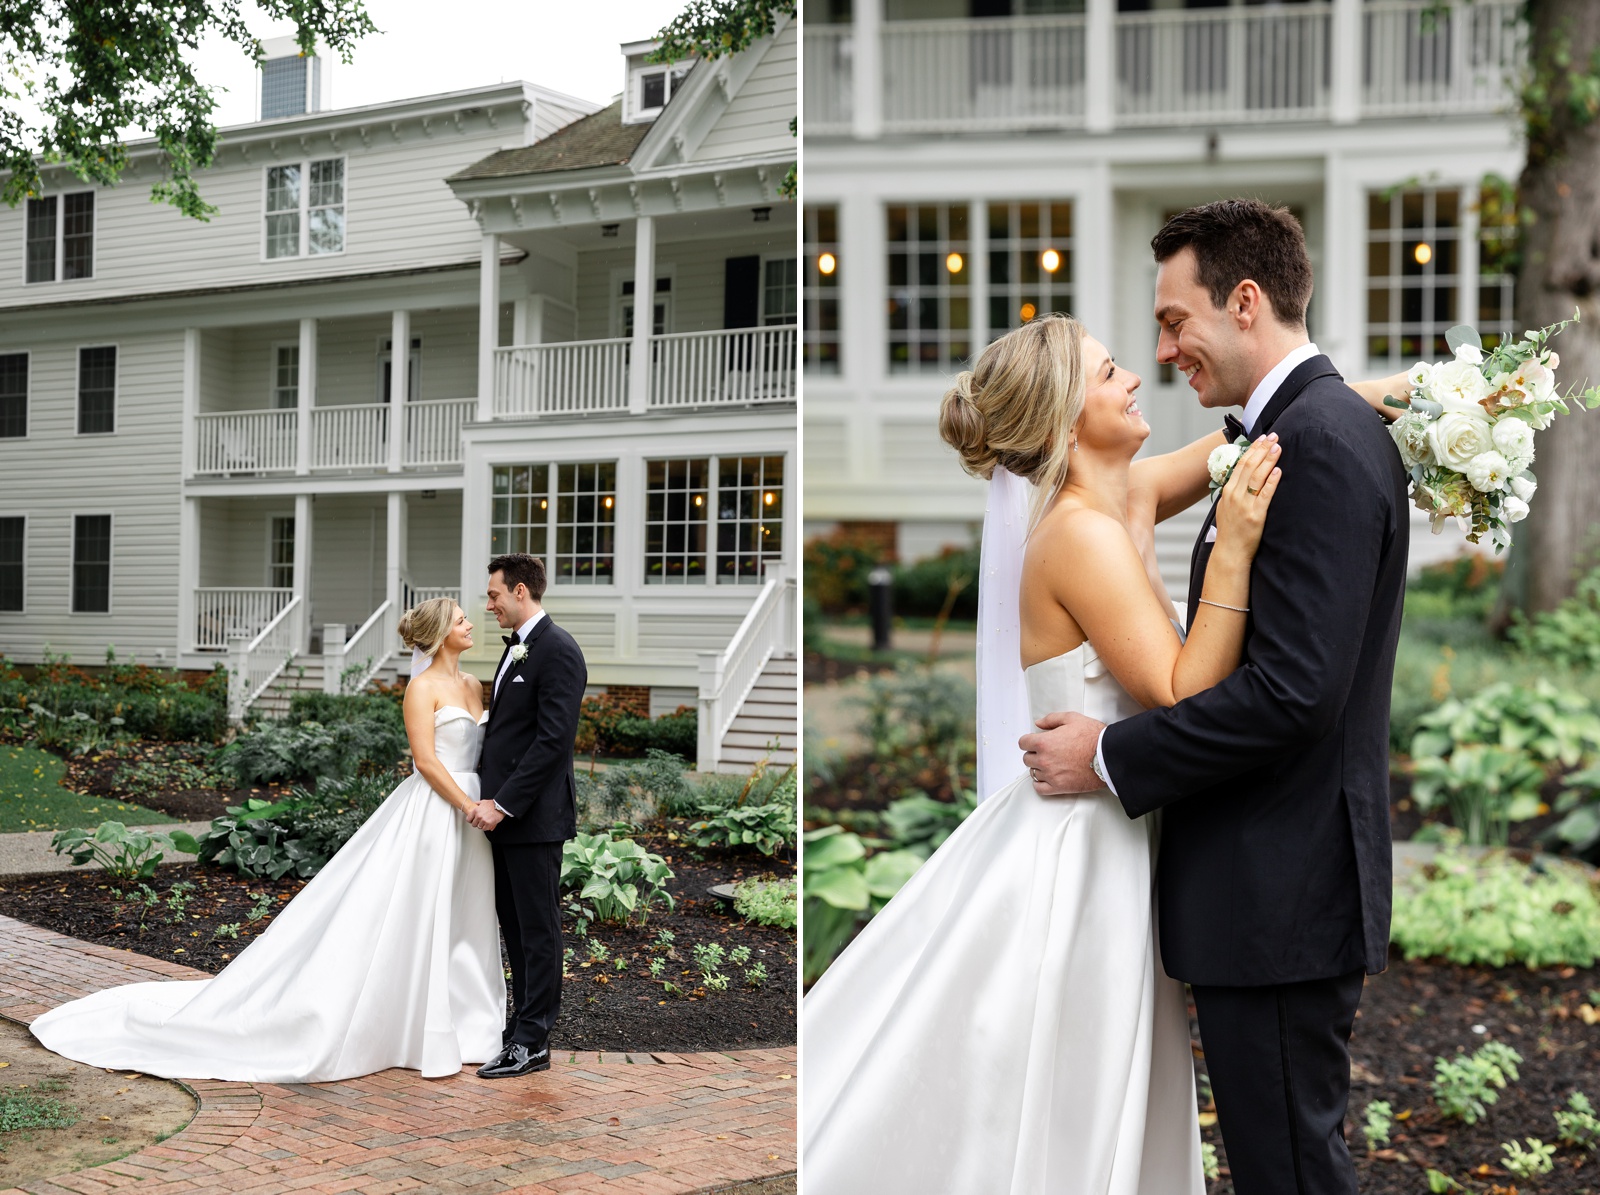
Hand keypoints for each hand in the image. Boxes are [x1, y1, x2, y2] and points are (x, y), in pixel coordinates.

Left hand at [466, 800, 504, 830]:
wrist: (500, 807)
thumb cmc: (493, 804)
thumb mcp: (483, 802)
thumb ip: (477, 803)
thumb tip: (473, 804)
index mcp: (476, 810)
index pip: (468, 819)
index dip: (471, 820)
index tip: (472, 820)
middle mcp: (478, 816)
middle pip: (473, 824)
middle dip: (476, 823)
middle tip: (480, 821)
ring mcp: (483, 820)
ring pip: (479, 827)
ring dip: (481, 825)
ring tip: (485, 822)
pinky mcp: (488, 824)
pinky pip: (484, 829)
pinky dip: (486, 827)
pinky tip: (488, 824)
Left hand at [1018, 711, 1105, 795]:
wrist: (1108, 756)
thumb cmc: (1093, 738)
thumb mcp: (1072, 718)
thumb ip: (1051, 719)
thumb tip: (1038, 723)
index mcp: (1044, 742)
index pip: (1023, 743)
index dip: (1029, 741)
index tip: (1034, 742)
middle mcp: (1044, 759)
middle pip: (1027, 758)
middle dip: (1034, 753)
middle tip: (1046, 752)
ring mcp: (1051, 775)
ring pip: (1033, 772)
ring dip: (1039, 767)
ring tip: (1050, 763)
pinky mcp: (1059, 787)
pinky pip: (1039, 788)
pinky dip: (1040, 783)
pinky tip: (1046, 778)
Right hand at [1213, 434, 1282, 558]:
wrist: (1230, 553)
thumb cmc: (1231, 531)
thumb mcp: (1226, 506)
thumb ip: (1235, 490)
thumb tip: (1246, 474)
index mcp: (1227, 491)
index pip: (1240, 464)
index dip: (1252, 449)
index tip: (1262, 438)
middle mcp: (1234, 495)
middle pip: (1249, 466)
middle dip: (1262, 449)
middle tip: (1274, 436)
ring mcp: (1244, 505)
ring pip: (1257, 477)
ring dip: (1269, 460)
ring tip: (1278, 448)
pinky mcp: (1255, 516)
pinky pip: (1265, 495)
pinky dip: (1272, 481)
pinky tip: (1278, 471)